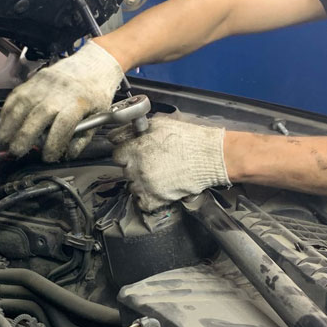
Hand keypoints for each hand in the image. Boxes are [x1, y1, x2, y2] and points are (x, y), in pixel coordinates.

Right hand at [0, 42, 124, 161]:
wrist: (94, 63)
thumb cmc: (96, 92)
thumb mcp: (98, 116)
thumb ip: (83, 138)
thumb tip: (67, 155)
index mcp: (78, 102)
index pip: (62, 126)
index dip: (53, 145)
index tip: (48, 157)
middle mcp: (58, 92)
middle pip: (38, 116)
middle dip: (24, 137)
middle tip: (16, 152)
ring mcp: (44, 84)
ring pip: (22, 105)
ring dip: (9, 125)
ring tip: (4, 141)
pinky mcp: (34, 79)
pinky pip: (15, 96)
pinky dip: (6, 111)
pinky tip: (3, 124)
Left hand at [110, 116, 230, 211]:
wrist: (210, 157)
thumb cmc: (188, 139)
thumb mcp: (158, 124)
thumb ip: (134, 130)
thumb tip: (120, 133)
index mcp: (134, 149)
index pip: (116, 154)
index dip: (126, 152)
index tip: (134, 152)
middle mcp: (136, 168)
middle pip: (124, 170)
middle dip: (134, 166)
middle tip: (151, 162)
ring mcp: (145, 185)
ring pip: (132, 186)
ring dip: (141, 182)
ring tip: (157, 174)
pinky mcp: (155, 199)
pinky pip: (142, 202)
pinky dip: (148, 198)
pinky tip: (158, 187)